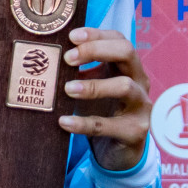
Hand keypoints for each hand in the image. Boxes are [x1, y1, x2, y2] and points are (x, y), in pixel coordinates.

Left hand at [56, 27, 152, 171]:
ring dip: (94, 85)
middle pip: (127, 52)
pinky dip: (84, 123)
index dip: (96, 34)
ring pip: (124, 86)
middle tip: (68, 58)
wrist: (118, 153)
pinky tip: (64, 122)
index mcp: (128, 67)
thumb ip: (78, 74)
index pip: (118, 39)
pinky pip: (109, 125)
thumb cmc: (102, 113)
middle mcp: (140, 82)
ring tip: (67, 89)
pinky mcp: (135, 132)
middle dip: (96, 50)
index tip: (71, 37)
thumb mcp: (92, 89)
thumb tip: (46, 60)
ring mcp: (141, 106)